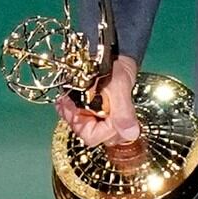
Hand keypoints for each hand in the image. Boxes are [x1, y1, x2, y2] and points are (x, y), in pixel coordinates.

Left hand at [55, 54, 151, 168]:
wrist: (113, 61)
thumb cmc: (117, 72)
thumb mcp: (119, 88)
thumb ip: (124, 112)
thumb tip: (131, 133)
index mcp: (120, 125)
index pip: (93, 138)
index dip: (80, 124)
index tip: (75, 107)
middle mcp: (111, 128)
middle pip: (84, 132)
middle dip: (74, 117)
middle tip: (69, 100)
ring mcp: (102, 122)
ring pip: (78, 126)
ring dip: (70, 111)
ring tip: (68, 97)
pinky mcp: (94, 116)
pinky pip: (76, 119)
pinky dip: (69, 109)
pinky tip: (66, 99)